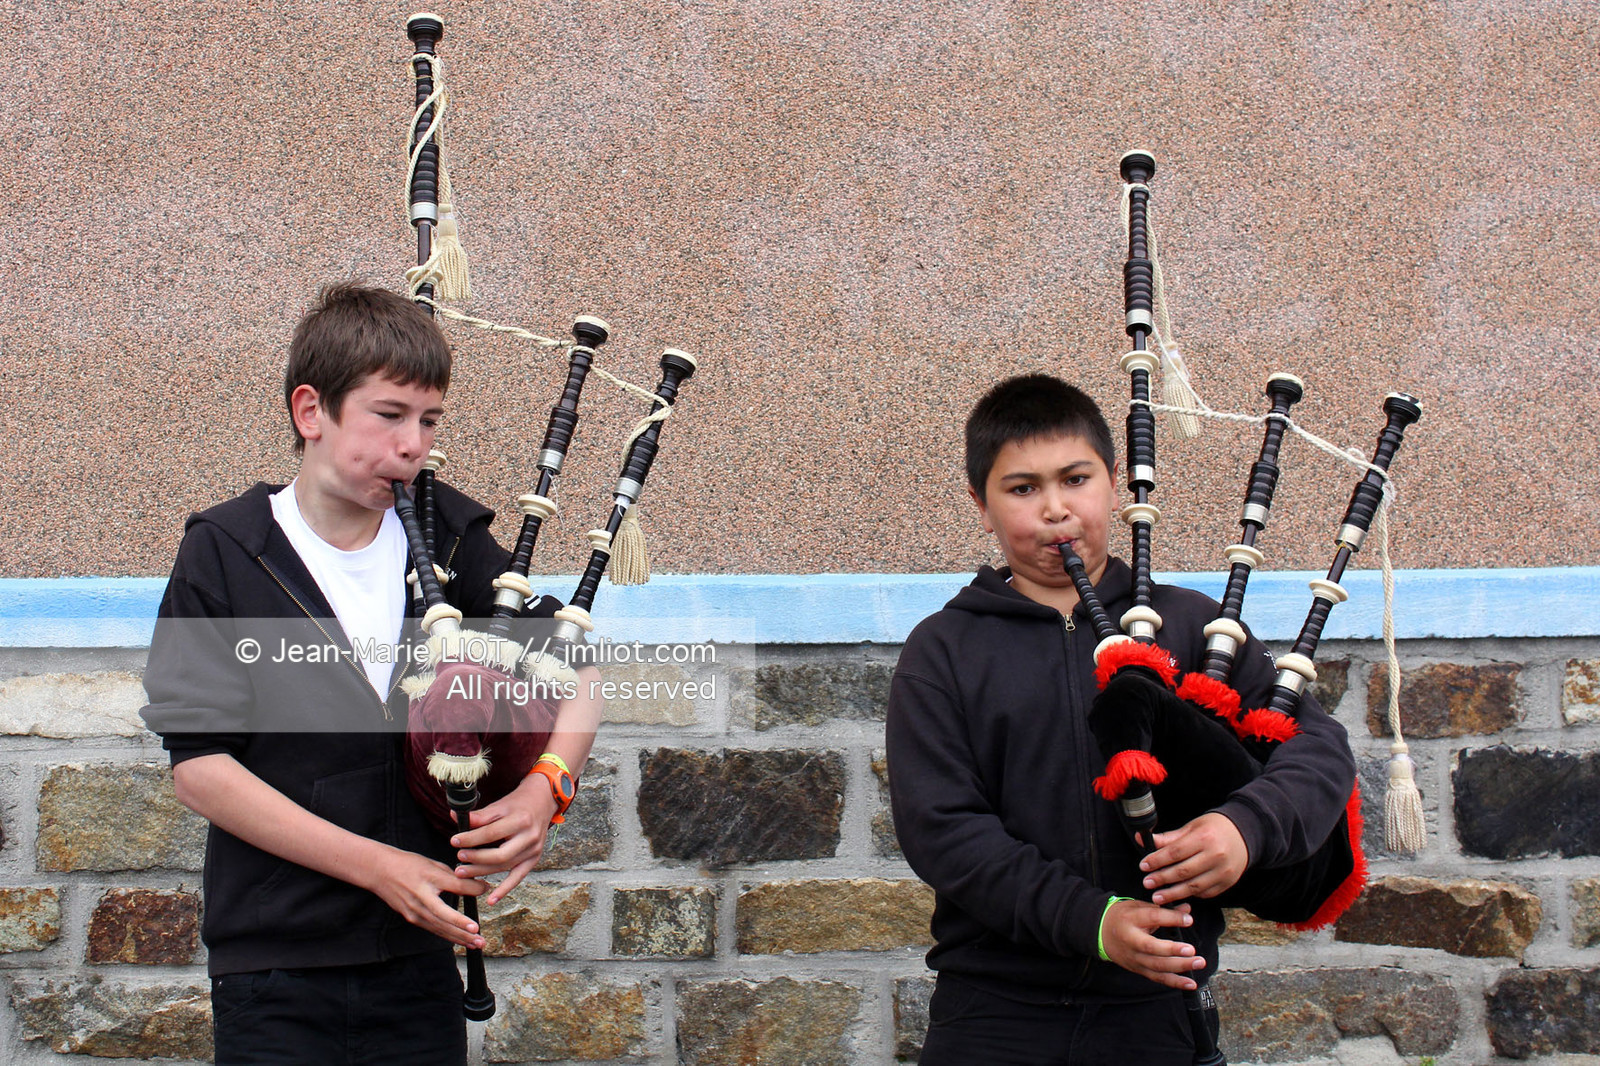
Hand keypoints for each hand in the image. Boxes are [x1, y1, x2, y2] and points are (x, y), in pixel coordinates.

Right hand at [363, 846, 486, 948]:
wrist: (380, 871)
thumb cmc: (408, 864)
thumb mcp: (433, 864)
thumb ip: (453, 876)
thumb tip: (475, 885)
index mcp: (429, 877)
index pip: (456, 886)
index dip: (473, 888)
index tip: (486, 889)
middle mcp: (421, 897)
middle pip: (445, 916)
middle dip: (463, 928)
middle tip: (480, 936)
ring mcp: (414, 910)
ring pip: (439, 927)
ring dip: (459, 937)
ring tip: (476, 943)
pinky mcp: (411, 918)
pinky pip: (433, 928)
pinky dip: (448, 935)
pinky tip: (461, 940)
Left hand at [450, 774, 559, 904]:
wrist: (542, 802)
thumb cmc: (518, 804)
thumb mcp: (500, 805)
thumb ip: (479, 815)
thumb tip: (454, 817)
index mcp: (521, 820)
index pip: (491, 833)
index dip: (471, 839)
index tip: (455, 841)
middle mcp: (530, 837)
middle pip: (499, 855)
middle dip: (476, 858)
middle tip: (459, 857)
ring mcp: (533, 850)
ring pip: (505, 867)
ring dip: (482, 872)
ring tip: (462, 871)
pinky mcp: (534, 859)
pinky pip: (518, 877)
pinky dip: (504, 889)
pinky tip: (491, 900)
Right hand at [1101, 900, 1205, 989]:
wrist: (1101, 932)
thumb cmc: (1123, 917)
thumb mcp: (1140, 907)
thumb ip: (1164, 910)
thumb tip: (1187, 909)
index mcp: (1131, 919)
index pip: (1153, 917)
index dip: (1171, 919)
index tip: (1189, 919)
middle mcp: (1132, 940)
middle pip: (1151, 947)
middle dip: (1172, 950)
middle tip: (1191, 950)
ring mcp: (1135, 957)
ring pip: (1157, 966)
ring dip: (1179, 966)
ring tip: (1199, 962)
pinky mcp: (1139, 969)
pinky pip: (1158, 978)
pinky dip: (1175, 982)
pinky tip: (1190, 984)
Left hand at [1141, 812, 1248, 904]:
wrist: (1244, 835)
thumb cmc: (1213, 829)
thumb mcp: (1192, 827)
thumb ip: (1168, 837)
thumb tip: (1142, 839)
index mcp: (1204, 837)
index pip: (1175, 852)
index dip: (1157, 860)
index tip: (1143, 865)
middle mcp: (1216, 855)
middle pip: (1183, 871)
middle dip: (1162, 879)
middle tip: (1147, 883)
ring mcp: (1223, 871)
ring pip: (1194, 887)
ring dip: (1173, 894)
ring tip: (1158, 897)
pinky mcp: (1227, 883)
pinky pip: (1205, 893)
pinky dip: (1191, 895)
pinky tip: (1179, 895)